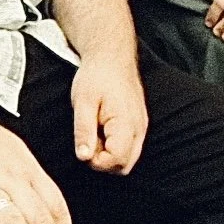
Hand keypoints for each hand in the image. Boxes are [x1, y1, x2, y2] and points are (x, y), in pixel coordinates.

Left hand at [71, 49, 148, 173]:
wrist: (112, 57)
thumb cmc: (97, 76)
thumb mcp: (83, 101)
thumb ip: (84, 131)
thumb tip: (83, 157)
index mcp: (126, 123)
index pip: (117, 161)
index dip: (96, 161)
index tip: (84, 147)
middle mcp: (139, 129)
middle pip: (124, 166)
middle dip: (103, 162)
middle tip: (87, 141)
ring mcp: (140, 127)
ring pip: (128, 159)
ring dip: (108, 155)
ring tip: (94, 133)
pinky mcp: (138, 125)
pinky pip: (129, 147)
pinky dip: (114, 147)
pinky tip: (101, 131)